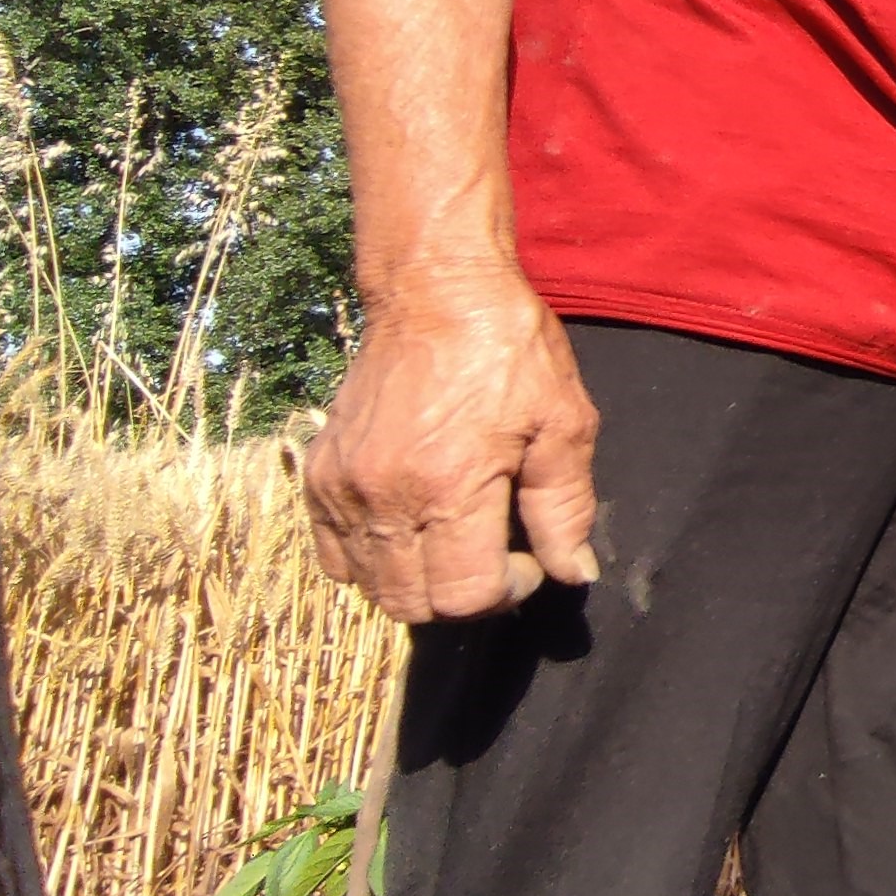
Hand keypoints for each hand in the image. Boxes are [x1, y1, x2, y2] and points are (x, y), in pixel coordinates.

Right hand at [304, 270, 599, 622]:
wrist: (434, 291)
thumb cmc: (508, 351)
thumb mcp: (563, 424)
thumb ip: (565, 509)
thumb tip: (575, 573)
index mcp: (449, 487)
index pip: (464, 597)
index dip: (506, 592)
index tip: (528, 558)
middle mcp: (385, 496)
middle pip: (413, 604)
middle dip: (463, 596)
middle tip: (494, 554)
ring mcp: (344, 488)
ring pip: (371, 588)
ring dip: (418, 584)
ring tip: (455, 540)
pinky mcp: (320, 474)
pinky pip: (332, 555)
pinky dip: (370, 561)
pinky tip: (409, 528)